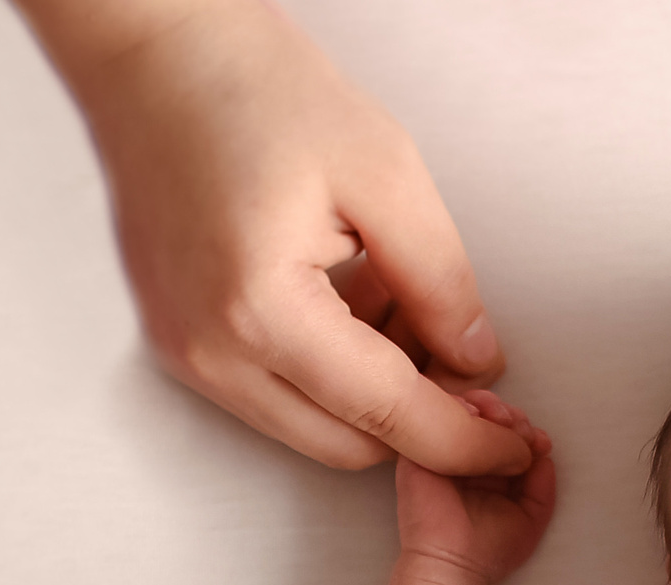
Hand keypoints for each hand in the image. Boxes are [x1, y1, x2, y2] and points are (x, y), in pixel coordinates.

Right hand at [62, 0, 530, 474]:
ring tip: (395, 294)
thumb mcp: (385, 173)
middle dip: (418, 416)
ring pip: (312, 427)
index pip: (388, 416)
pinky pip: (273, 393)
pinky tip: (351, 297)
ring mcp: (184, 349)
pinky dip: (328, 371)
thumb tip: (476, 359)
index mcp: (259, 310)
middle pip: (349, 445)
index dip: (464, 443)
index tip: (514, 447)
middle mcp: (209, 349)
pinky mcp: (179, 338)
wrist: (155, 51)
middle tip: (463, 347)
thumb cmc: (248, 87)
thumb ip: (441, 281)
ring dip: (372, 392)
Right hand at [394, 393, 556, 583]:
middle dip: (512, 417)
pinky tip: (481, 419)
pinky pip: (438, 414)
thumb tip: (546, 456)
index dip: (527, 432)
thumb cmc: (489, 550)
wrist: (454, 564)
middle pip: (490, 418)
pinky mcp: (420, 450)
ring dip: (491, 408)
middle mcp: (467, 459)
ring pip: (466, 410)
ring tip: (505, 423)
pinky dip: (461, 407)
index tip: (540, 442)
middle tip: (522, 431)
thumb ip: (543, 487)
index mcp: (491, 472)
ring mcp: (444, 451)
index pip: (509, 436)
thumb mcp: (532, 517)